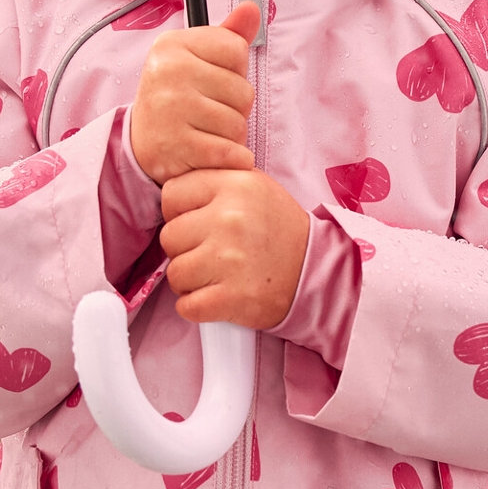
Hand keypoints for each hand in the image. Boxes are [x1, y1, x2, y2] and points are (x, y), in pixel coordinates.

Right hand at [128, 2, 259, 183]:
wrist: (142, 143)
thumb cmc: (178, 97)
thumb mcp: (197, 59)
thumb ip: (228, 35)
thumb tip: (252, 8)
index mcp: (172, 44)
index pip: (237, 50)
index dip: (234, 71)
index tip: (211, 81)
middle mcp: (168, 72)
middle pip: (243, 91)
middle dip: (235, 108)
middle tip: (208, 113)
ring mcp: (170, 108)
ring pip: (238, 124)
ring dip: (231, 136)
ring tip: (206, 132)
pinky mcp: (177, 146)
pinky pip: (231, 152)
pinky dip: (231, 159)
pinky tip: (212, 154)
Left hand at [158, 168, 310, 328]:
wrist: (318, 272)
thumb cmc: (280, 231)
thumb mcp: (255, 187)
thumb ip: (216, 181)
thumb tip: (173, 191)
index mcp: (235, 185)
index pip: (171, 194)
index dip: (180, 212)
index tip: (199, 224)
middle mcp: (230, 218)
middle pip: (170, 236)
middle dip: (185, 249)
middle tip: (212, 254)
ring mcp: (229, 259)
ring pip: (175, 273)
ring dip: (190, 281)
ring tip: (216, 276)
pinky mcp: (230, 297)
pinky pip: (186, 305)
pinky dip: (196, 307)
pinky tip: (215, 298)